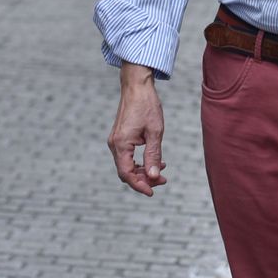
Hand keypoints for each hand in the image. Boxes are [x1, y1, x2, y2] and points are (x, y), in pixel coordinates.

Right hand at [108, 64, 166, 196]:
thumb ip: (153, 156)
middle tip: (163, 180)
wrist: (137, 86)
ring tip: (162, 170)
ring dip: (142, 171)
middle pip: (126, 172)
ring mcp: (115, 140)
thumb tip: (154, 176)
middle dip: (144, 179)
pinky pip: (127, 156)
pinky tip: (154, 161)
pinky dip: (139, 162)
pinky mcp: (119, 137)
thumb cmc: (147, 106)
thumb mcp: (155, 132)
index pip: (127, 174)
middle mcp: (114, 144)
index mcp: (121, 144)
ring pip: (126, 165)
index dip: (139, 185)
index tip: (153, 191)